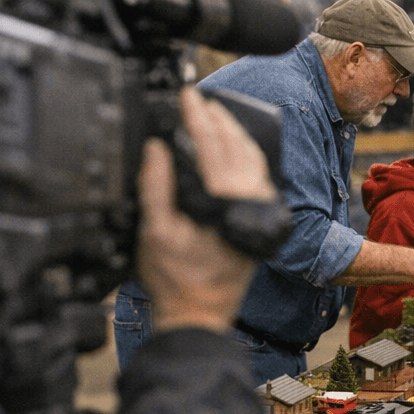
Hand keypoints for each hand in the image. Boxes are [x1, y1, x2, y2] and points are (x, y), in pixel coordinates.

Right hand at [135, 87, 275, 332]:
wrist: (199, 317)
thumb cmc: (175, 281)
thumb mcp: (154, 233)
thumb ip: (155, 187)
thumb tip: (156, 148)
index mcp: (222, 202)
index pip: (210, 146)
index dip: (197, 117)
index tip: (187, 95)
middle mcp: (247, 203)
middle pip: (236, 147)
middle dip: (218, 118)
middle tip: (200, 99)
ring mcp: (258, 213)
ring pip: (252, 160)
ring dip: (234, 134)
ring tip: (217, 115)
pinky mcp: (259, 222)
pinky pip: (257, 178)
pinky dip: (246, 157)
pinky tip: (234, 151)